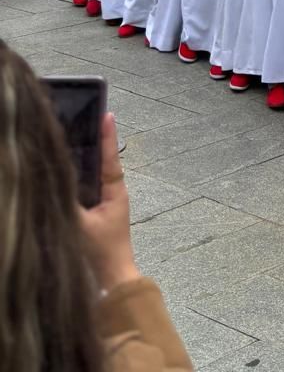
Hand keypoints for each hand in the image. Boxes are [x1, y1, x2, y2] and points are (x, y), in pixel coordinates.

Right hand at [78, 113, 138, 292]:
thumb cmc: (99, 252)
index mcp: (114, 192)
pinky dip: (75, 182)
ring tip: (66, 142)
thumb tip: (54, 181)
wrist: (110, 285)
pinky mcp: (95, 219)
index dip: (107, 136)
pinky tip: (61, 177)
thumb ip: (66, 201)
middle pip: (100, 164)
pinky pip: (85, 194)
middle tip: (78, 121)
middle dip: (90, 144)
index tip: (107, 113)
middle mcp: (112, 195)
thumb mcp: (79, 224)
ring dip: (81, 163)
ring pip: (91, 179)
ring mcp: (104, 207)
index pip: (109, 157)